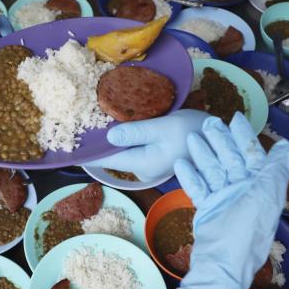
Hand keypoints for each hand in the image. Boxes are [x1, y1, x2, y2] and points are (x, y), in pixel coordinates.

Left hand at [86, 110, 208, 180]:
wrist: (219, 140)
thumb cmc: (193, 131)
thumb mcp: (164, 127)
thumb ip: (136, 132)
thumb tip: (108, 138)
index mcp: (141, 164)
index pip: (105, 160)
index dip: (87, 152)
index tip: (68, 146)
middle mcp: (142, 170)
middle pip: (112, 155)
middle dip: (99, 140)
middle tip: (80, 121)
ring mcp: (148, 166)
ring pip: (123, 150)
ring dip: (112, 136)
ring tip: (96, 119)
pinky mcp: (155, 159)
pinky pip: (134, 148)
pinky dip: (126, 136)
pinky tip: (120, 122)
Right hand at [174, 115, 288, 288]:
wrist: (224, 262)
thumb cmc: (248, 229)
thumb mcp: (268, 195)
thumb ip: (277, 168)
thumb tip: (286, 145)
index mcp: (259, 186)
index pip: (251, 154)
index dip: (243, 136)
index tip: (234, 118)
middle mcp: (242, 190)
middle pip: (229, 159)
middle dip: (219, 140)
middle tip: (207, 122)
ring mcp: (223, 199)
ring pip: (212, 170)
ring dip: (202, 154)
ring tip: (191, 138)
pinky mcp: (208, 208)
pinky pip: (198, 188)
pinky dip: (190, 176)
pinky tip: (180, 162)